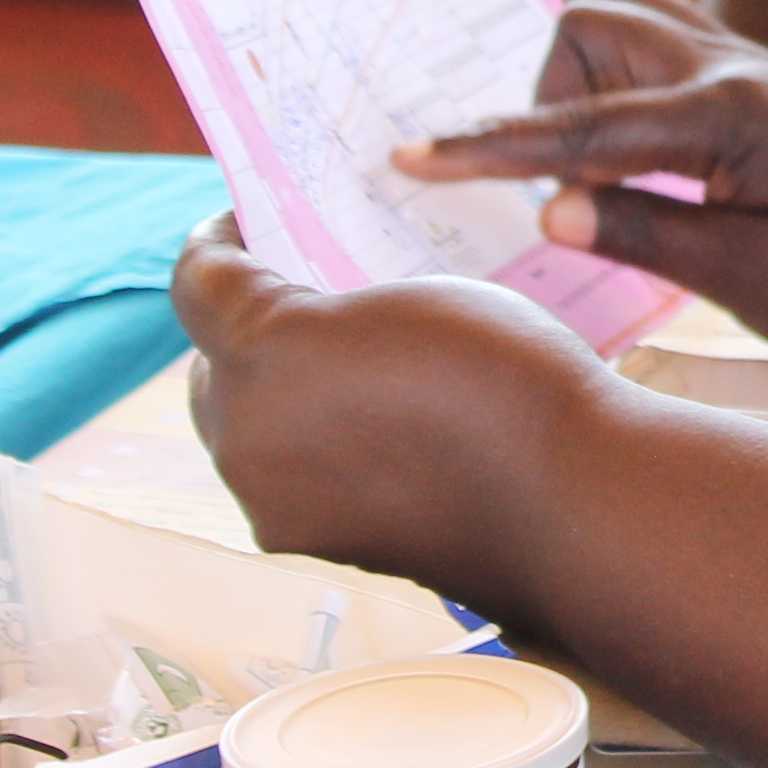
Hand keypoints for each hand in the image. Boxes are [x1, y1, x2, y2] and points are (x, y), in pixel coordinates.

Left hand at [169, 217, 613, 616]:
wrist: (570, 500)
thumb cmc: (508, 378)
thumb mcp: (416, 294)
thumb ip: (331, 305)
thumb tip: (308, 327)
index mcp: (263, 350)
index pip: (198, 280)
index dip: (216, 241)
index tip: (249, 222)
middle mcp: (243, 435)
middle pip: (211, 365)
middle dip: (247, 327)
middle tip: (308, 295)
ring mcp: (273, 502)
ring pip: (245, 428)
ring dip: (280, 393)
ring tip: (352, 366)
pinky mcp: (310, 545)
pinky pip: (285, 477)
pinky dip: (311, 446)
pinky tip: (380, 426)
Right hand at [400, 0, 767, 354]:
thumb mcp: (759, 284)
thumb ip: (649, 234)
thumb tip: (547, 208)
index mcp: (725, 117)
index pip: (574, 128)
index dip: (485, 147)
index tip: (408, 158)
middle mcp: (729, 67)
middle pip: (588, 26)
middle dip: (544, 100)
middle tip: (572, 194)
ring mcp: (744, 62)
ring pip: (620, 19)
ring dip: (583, 84)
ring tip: (607, 175)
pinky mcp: (755, 78)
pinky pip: (659, 42)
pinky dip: (620, 84)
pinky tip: (639, 156)